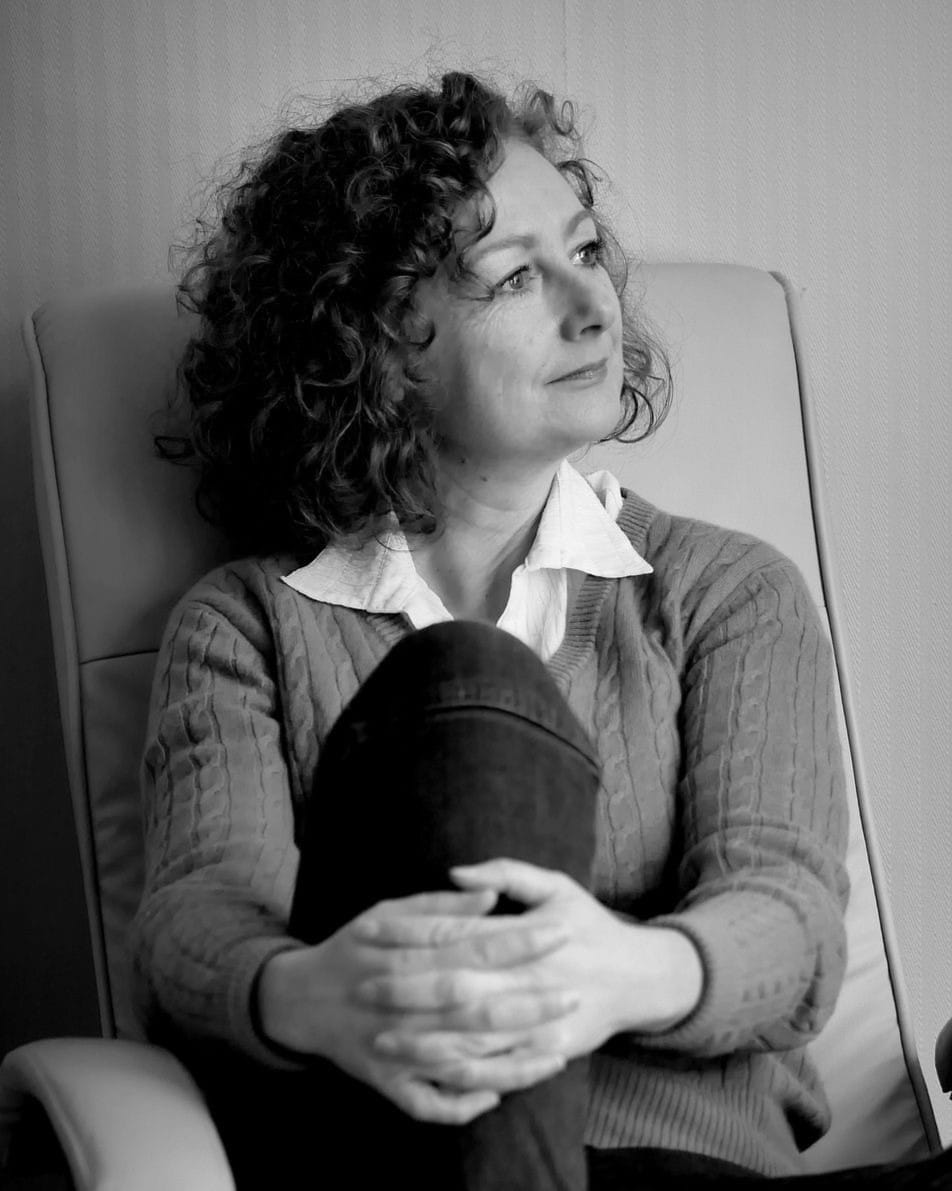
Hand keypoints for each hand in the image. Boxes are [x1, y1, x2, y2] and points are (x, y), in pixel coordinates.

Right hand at [256, 887, 577, 1123]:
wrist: (300, 999)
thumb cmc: (355, 946)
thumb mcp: (389, 911)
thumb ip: (441, 907)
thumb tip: (490, 894)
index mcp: (408, 955)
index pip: (475, 945)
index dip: (521, 940)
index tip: (562, 931)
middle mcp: (405, 1003)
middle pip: (477, 1006)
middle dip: (530, 1001)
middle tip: (575, 993)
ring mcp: (397, 1048)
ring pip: (463, 1060)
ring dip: (512, 1059)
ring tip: (558, 1051)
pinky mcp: (387, 1082)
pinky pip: (429, 1103)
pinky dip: (462, 1103)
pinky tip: (495, 1094)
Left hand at [363, 859, 702, 1072]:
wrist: (639, 977)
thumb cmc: (590, 924)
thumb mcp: (556, 886)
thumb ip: (507, 873)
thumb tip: (455, 872)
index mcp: (522, 934)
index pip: (454, 933)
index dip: (408, 934)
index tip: (369, 933)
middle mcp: (525, 977)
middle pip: (454, 986)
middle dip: (405, 990)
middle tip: (361, 990)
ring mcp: (535, 1020)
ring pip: (470, 1034)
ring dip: (423, 1039)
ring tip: (381, 1039)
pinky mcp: (544, 1053)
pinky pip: (497, 1068)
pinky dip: (461, 1075)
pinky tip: (428, 1074)